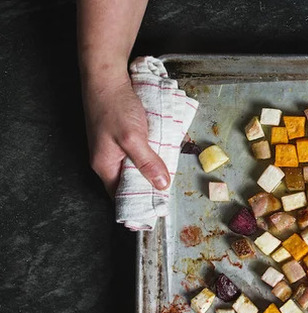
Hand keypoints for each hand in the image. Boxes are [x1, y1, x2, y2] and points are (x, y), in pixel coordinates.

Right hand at [82, 72, 168, 193]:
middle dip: (148, 184)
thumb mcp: (133, 138)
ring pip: (133, 165)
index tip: (158, 206)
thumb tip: (161, 185)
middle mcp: (106, 159)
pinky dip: (148, 153)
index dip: (138, 202)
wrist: (107, 76)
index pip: (120, 195)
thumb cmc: (115, 106)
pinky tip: (161, 151)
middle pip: (129, 181)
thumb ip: (147, 163)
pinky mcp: (119, 135)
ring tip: (169, 170)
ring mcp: (112, 147)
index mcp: (104, 165)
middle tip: (168, 186)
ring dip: (150, 167)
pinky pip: (135, 151)